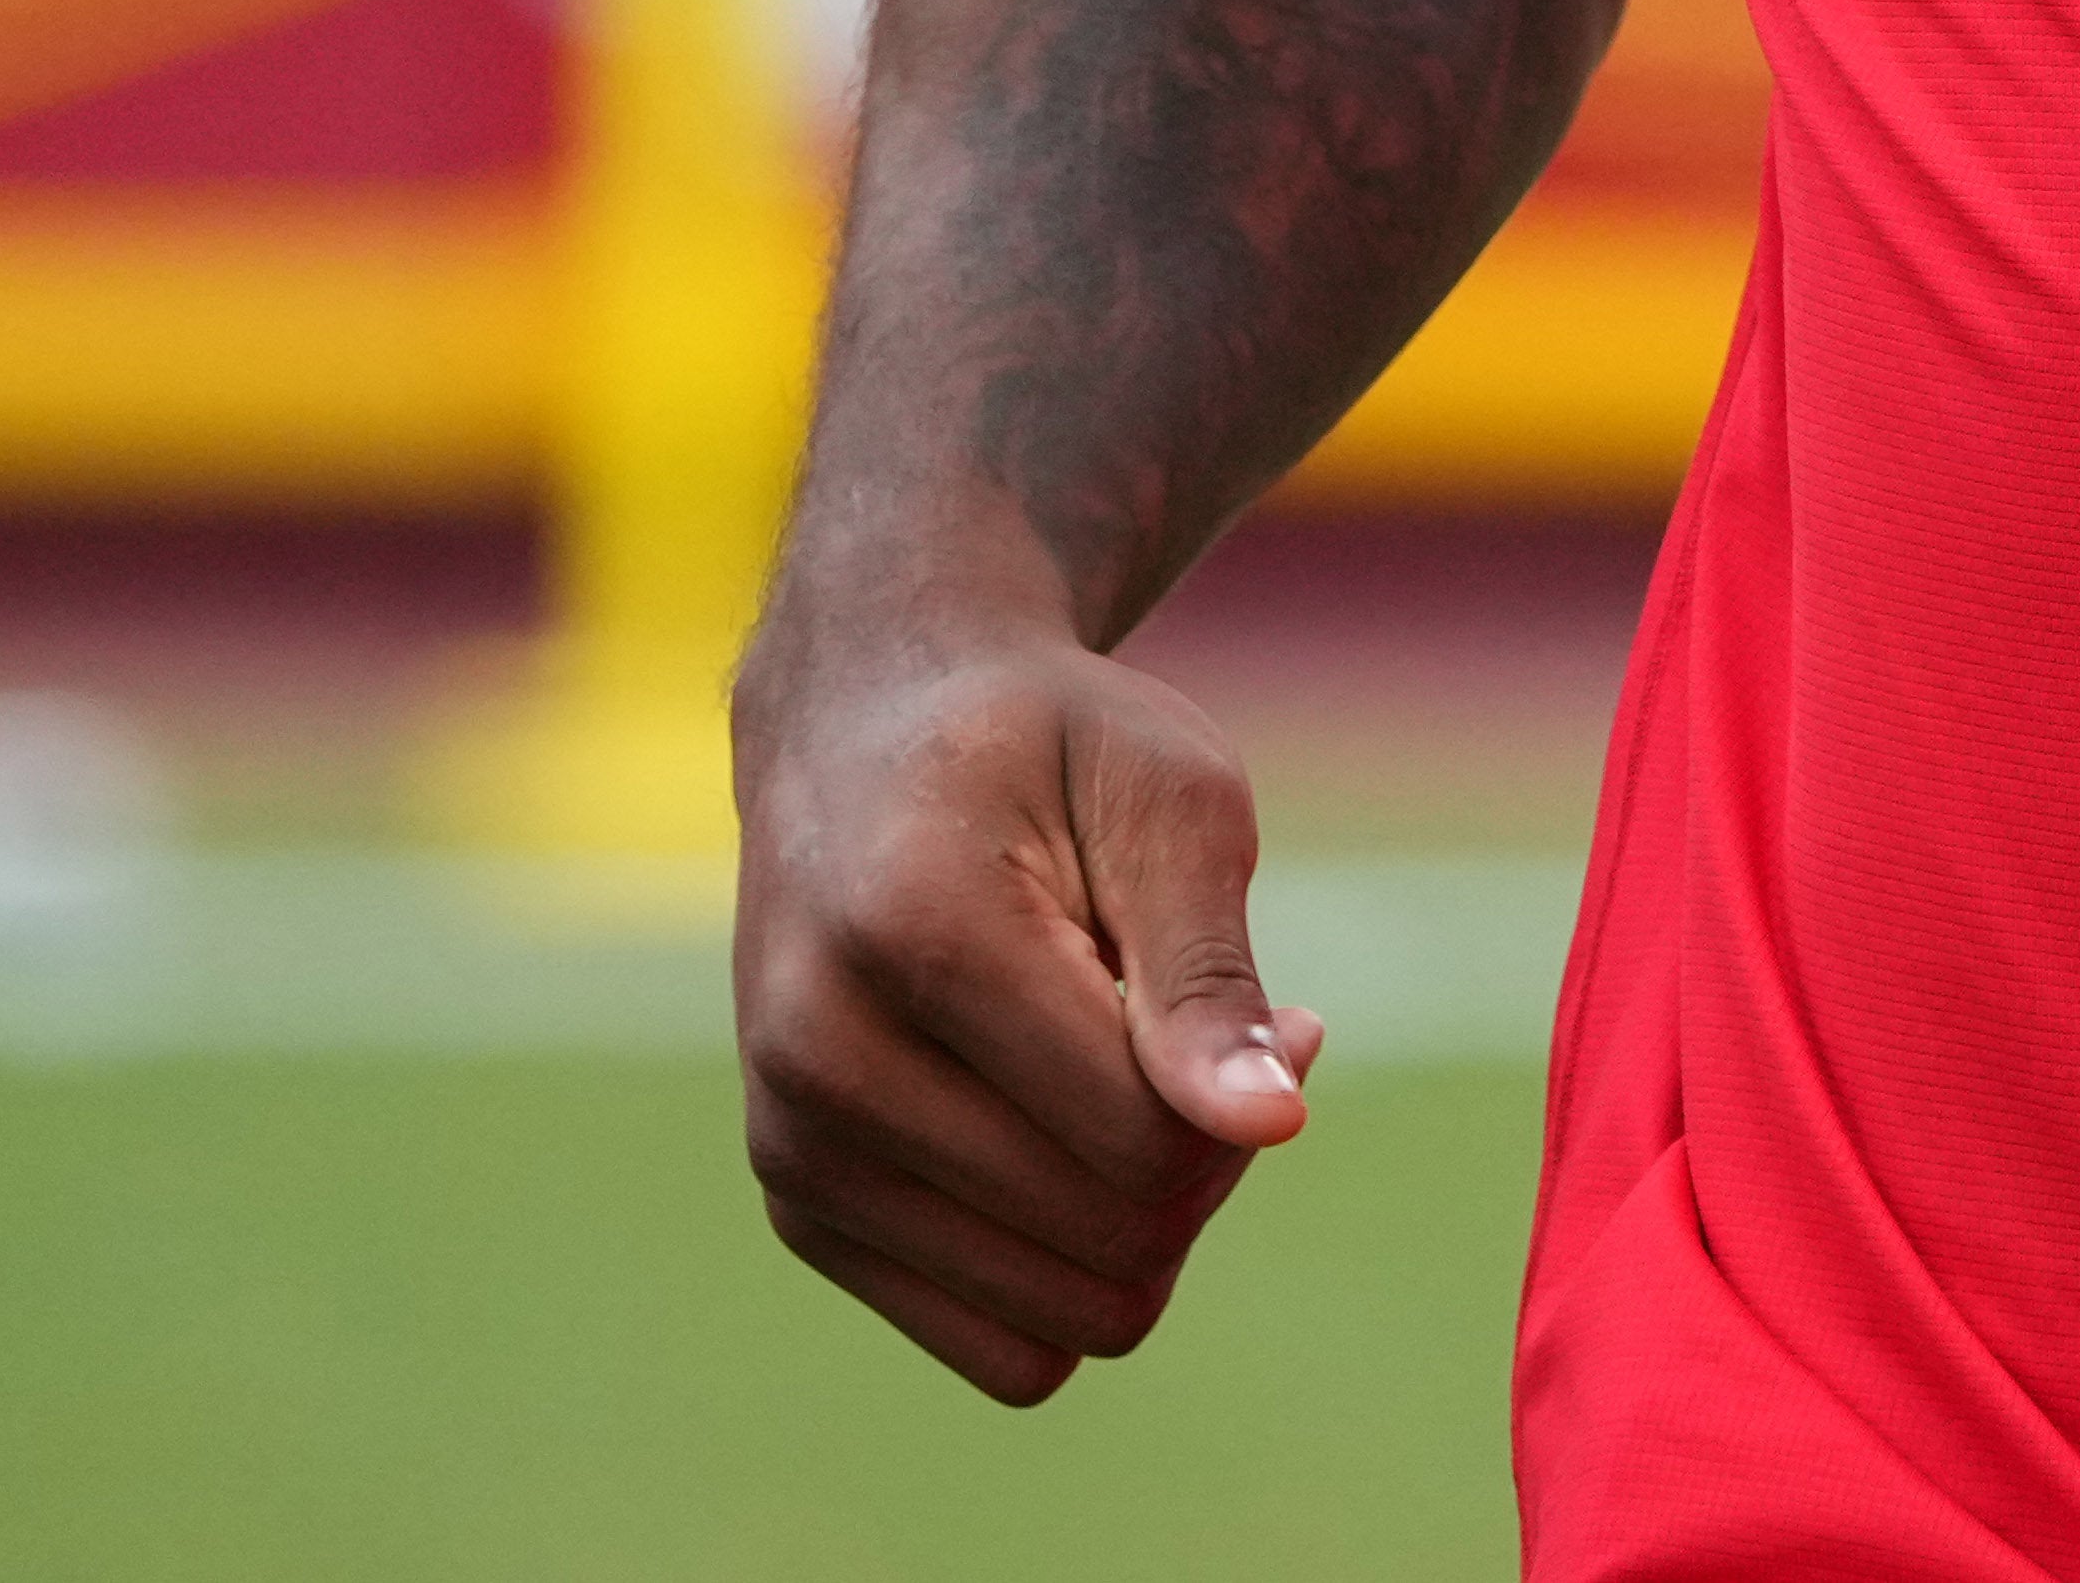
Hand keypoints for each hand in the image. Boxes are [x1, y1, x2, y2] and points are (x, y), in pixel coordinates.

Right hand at [731, 607, 1328, 1401]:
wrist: (861, 726)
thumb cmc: (1047, 748)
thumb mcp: (1169, 797)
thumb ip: (1209, 973)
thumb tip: (1269, 1127)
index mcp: (917, 936)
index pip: (1145, 1143)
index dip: (1251, 1101)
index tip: (1284, 1013)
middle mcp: (823, 1058)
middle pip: (1114, 1242)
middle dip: (1207, 1163)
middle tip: (1202, 1044)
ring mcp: (796, 1147)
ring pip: (1063, 1324)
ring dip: (1143, 1225)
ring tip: (1131, 1085)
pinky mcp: (801, 1207)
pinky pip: (1006, 1353)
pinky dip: (1072, 1272)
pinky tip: (1070, 1147)